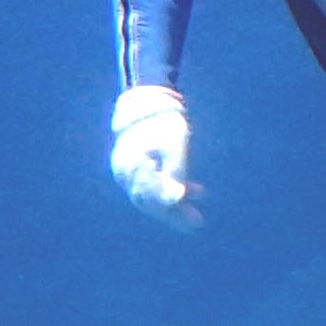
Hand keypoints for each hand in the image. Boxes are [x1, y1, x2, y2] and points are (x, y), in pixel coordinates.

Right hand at [109, 84, 200, 226]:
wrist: (150, 103)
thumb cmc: (163, 122)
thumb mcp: (175, 145)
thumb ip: (175, 172)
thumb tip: (176, 199)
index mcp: (132, 166)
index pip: (150, 197)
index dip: (170, 207)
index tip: (190, 215)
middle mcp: (126, 174)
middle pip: (150, 202)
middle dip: (174, 213)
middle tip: (197, 222)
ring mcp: (130, 174)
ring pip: (153, 197)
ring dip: (176, 205)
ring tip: (198, 215)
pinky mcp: (139, 171)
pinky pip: (155, 186)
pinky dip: (174, 190)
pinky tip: (199, 191)